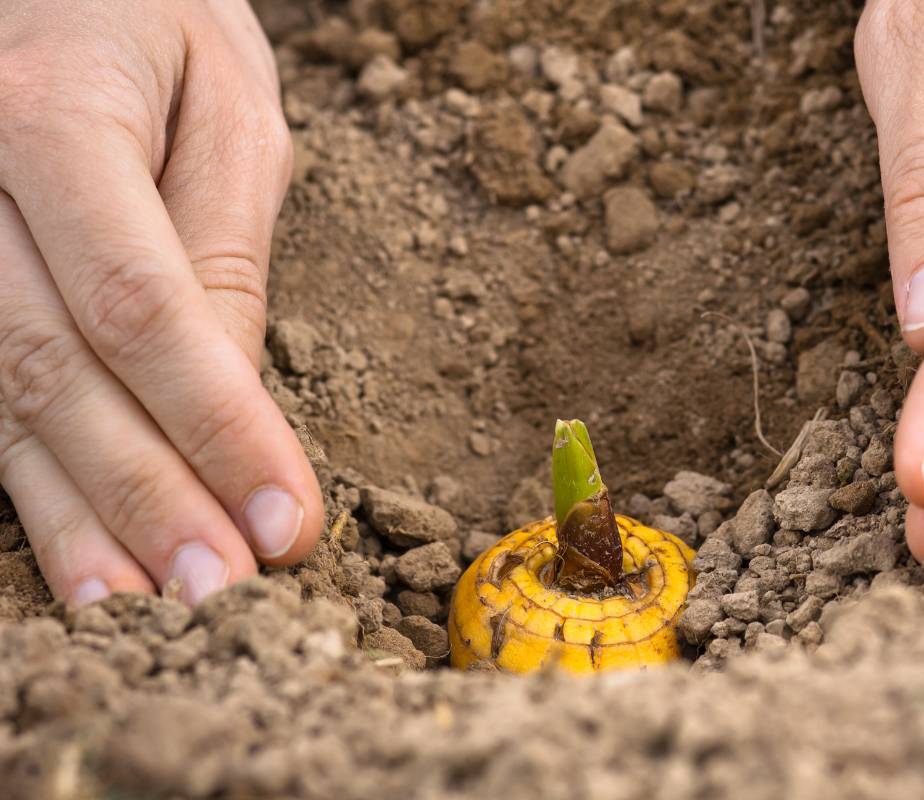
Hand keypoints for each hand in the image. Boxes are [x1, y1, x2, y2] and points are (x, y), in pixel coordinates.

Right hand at [0, 0, 322, 604]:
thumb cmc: (154, 24)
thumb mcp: (227, 107)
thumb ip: (225, 247)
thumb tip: (239, 397)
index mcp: (50, 119)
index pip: (143, 308)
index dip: (216, 426)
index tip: (288, 521)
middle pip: (56, 372)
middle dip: (151, 498)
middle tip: (226, 598)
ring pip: (0, 401)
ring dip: (80, 518)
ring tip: (147, 608)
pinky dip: (31, 484)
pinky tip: (79, 550)